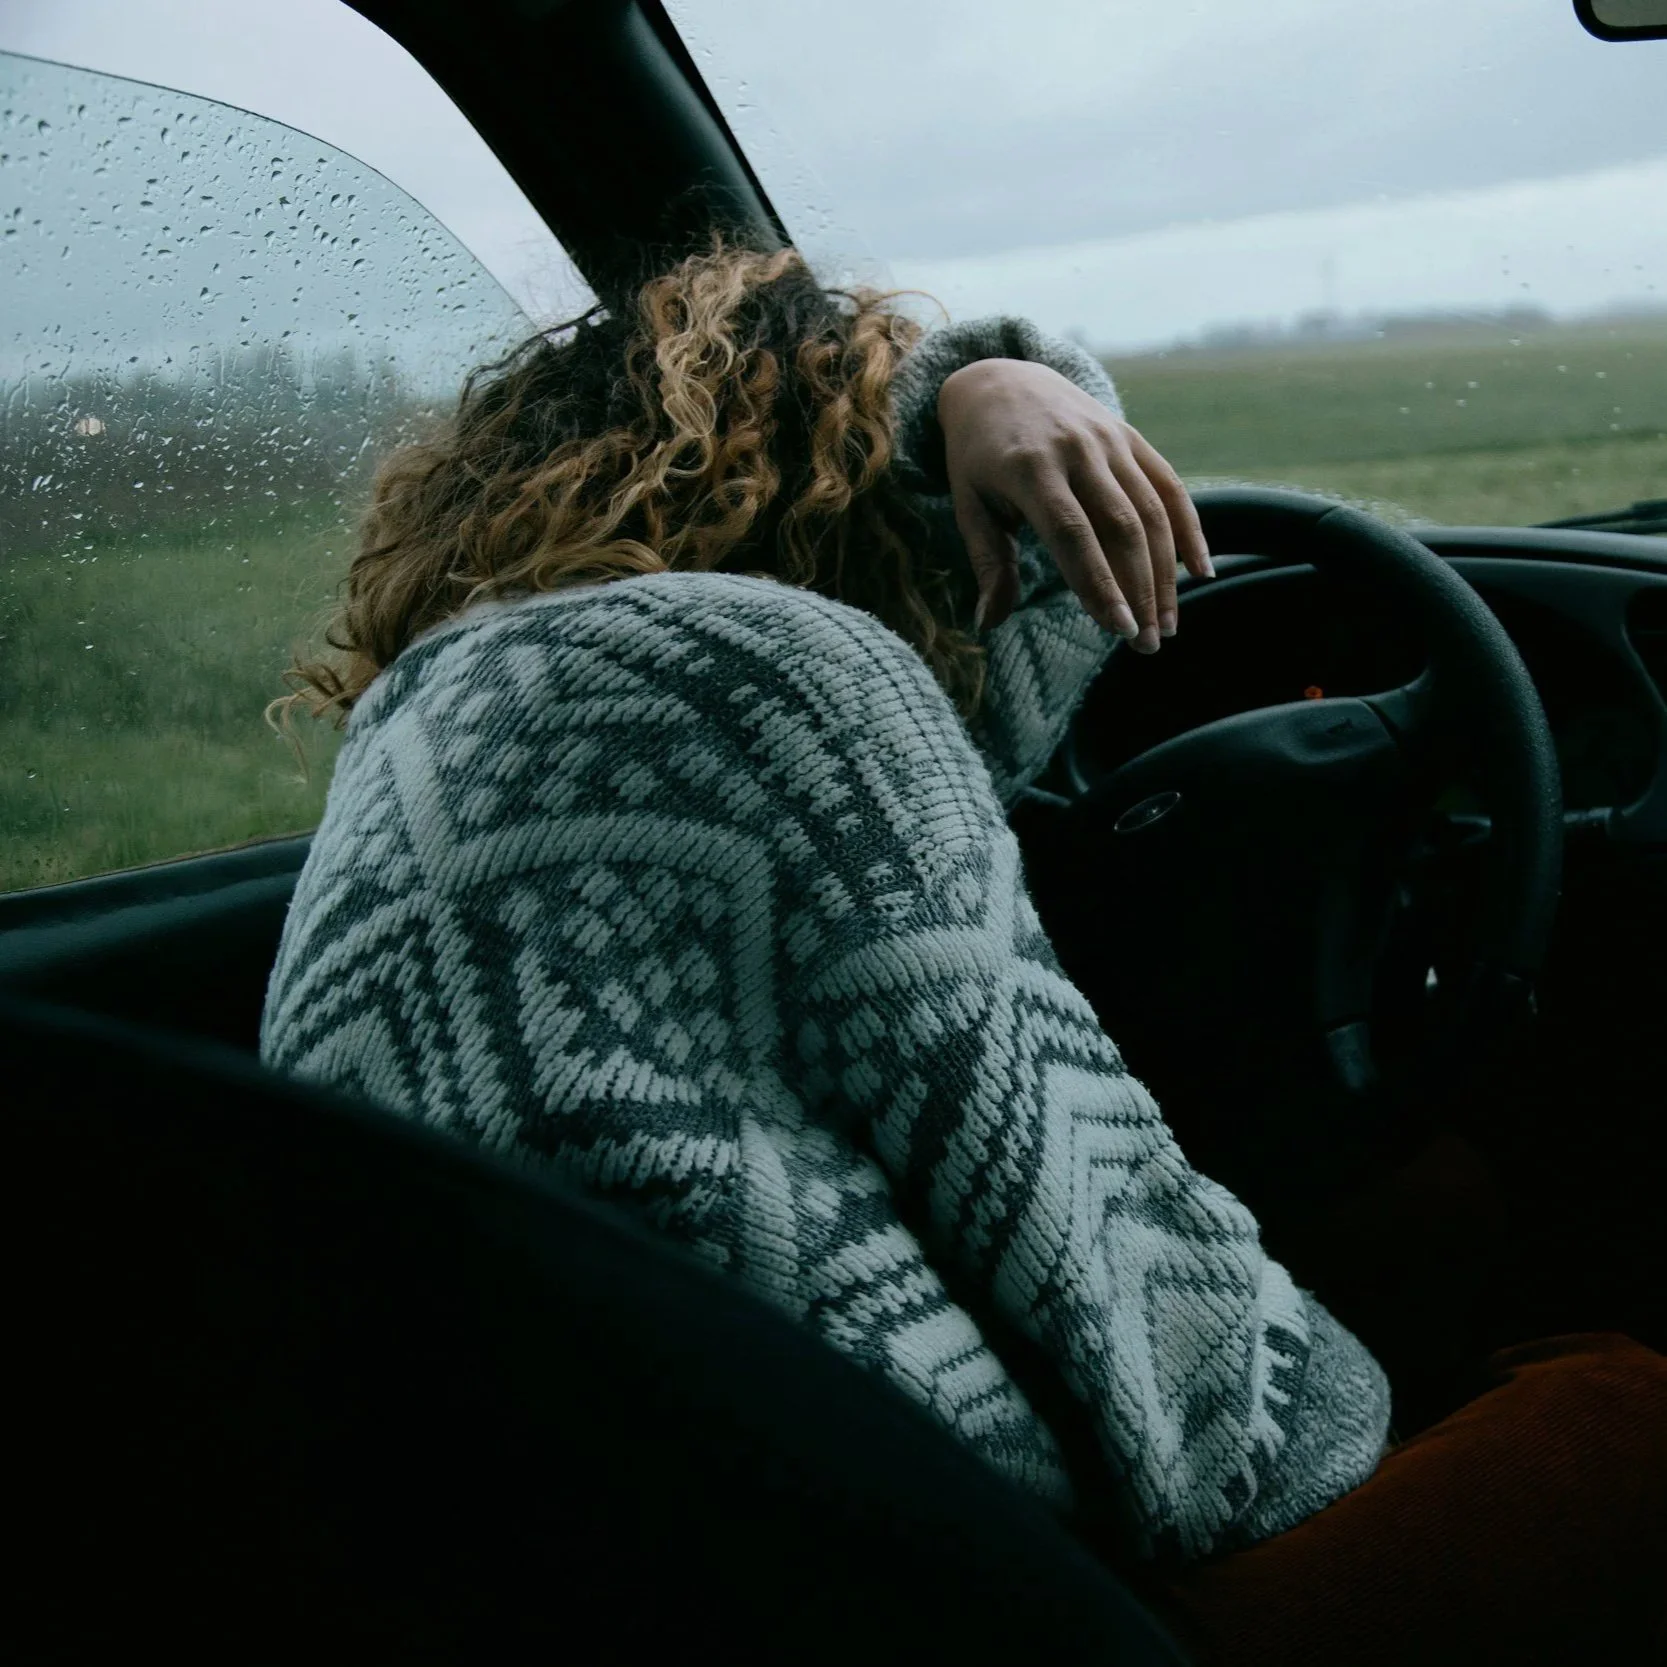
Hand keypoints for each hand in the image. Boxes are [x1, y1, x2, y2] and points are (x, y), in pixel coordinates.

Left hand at [937, 358, 1213, 652]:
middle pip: (1121, 528)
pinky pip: (1169, 485)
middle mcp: (1075, 450)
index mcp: (1029, 468)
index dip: (1100, 584)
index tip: (1119, 629)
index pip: (1073, 535)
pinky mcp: (1131, 436)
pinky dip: (1190, 528)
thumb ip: (988, 563)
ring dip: (1166, 573)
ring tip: (1168, 624)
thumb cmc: (978, 458)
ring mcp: (1109, 440)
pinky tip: (1200, 572)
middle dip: (1140, 590)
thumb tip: (988, 624)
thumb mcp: (969, 505)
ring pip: (1151, 511)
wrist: (999, 380)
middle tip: (1147, 644)